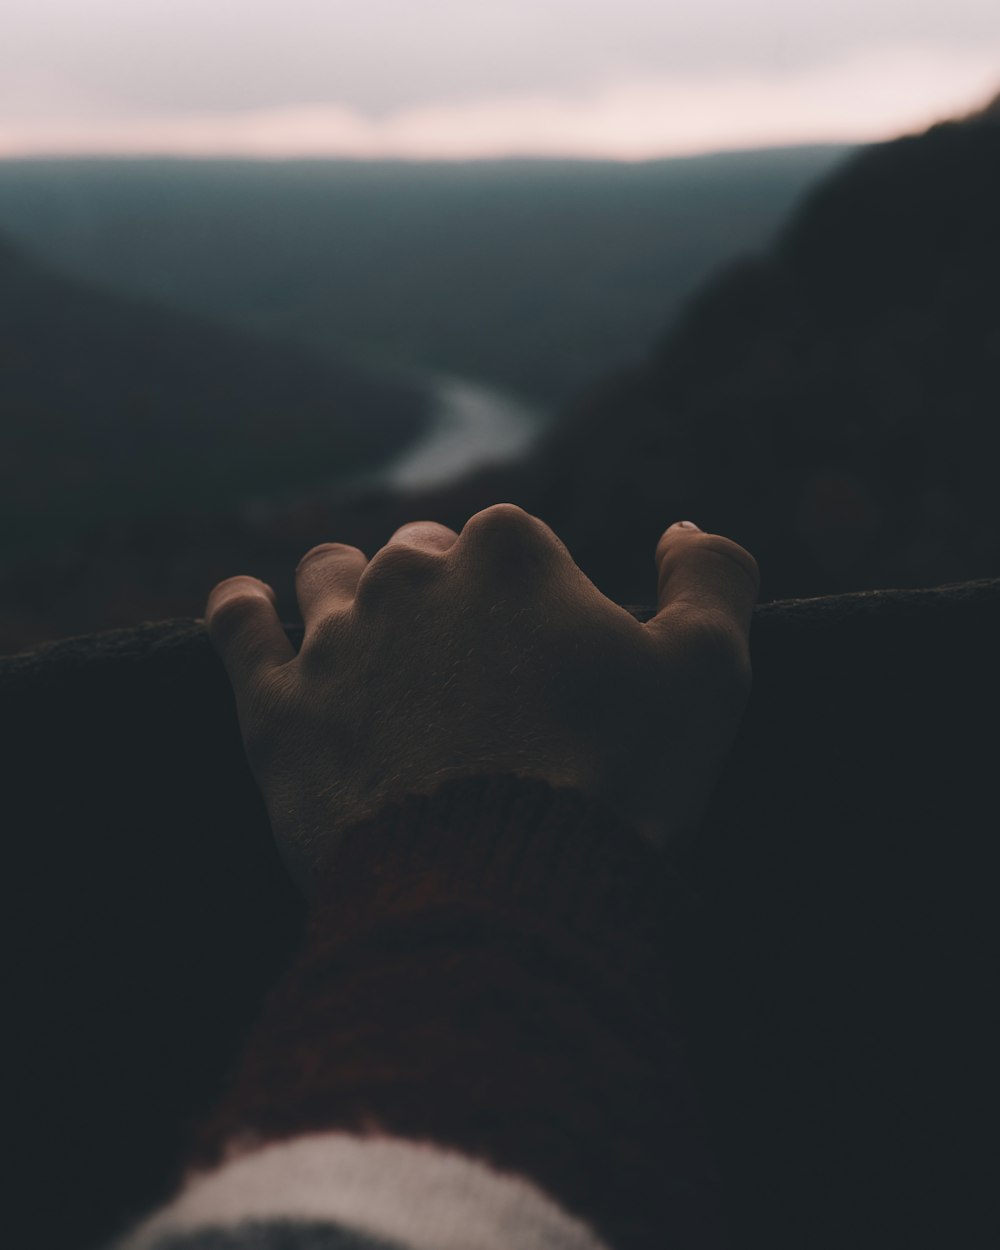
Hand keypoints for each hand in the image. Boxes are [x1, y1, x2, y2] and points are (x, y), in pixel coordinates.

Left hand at [205, 504, 758, 892]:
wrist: (501, 887)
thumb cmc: (614, 776)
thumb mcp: (708, 672)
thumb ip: (711, 576)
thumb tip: (683, 530)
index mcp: (509, 550)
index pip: (513, 541)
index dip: (535, 595)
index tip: (548, 656)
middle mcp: (409, 575)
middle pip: (418, 555)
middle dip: (442, 591)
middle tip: (467, 662)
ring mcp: (335, 638)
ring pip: (327, 577)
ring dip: (346, 590)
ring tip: (368, 637)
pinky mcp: (276, 708)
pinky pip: (238, 630)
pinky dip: (242, 613)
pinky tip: (245, 606)